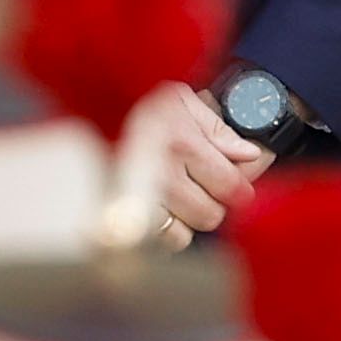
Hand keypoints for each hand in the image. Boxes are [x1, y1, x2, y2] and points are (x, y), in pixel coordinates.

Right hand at [139, 88, 266, 240]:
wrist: (90, 105)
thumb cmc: (134, 102)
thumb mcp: (181, 100)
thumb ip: (219, 129)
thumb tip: (250, 154)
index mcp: (180, 141)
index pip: (230, 185)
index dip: (242, 189)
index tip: (240, 187)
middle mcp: (162, 173)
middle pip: (211, 213)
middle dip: (214, 203)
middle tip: (204, 187)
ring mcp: (141, 197)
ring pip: (188, 231)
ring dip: (190, 218)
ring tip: (181, 197)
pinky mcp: (126, 215)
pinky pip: (163, 240)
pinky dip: (168, 231)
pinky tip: (164, 208)